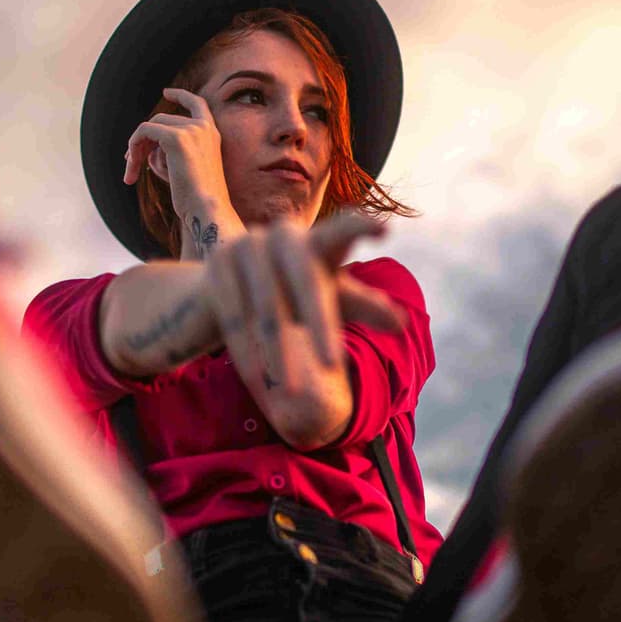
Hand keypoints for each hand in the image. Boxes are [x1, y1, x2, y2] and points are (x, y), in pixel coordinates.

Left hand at [123, 86, 234, 222]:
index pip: (197, 104)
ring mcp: (190, 130)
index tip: (166, 92)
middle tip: (130, 163)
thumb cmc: (196, 198)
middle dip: (143, 141)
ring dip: (135, 149)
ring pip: (150, 127)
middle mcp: (203, 127)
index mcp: (212, 134)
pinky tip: (131, 170)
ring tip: (130, 175)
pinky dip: (133, 148)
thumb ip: (168, 153)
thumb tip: (145, 148)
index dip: (181, 95)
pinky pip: (143, 132)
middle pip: (161, 120)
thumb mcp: (184, 169)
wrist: (206, 209)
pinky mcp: (176, 138)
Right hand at [198, 208, 407, 397]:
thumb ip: (362, 305)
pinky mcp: (217, 265)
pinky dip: (248, 352)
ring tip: (295, 393)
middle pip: (307, 284)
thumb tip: (402, 323)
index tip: (385, 229)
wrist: (218, 291)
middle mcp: (282, 235)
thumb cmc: (289, 296)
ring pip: (270, 310)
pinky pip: (236, 317)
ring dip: (281, 354)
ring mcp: (247, 246)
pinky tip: (258, 380)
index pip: (340, 232)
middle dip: (320, 328)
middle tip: (334, 365)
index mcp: (315, 241)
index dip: (359, 228)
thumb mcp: (327, 300)